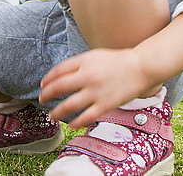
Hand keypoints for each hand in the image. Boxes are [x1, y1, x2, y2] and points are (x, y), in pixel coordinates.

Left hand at [39, 48, 160, 128]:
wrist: (140, 67)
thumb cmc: (118, 61)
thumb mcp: (94, 56)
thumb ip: (78, 64)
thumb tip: (60, 76)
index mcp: (84, 62)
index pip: (58, 71)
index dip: (47, 79)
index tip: (43, 85)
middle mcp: (87, 76)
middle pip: (58, 87)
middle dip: (47, 94)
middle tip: (42, 99)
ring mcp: (96, 92)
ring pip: (68, 105)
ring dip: (56, 112)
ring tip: (51, 115)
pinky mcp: (105, 105)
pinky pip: (85, 117)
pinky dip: (76, 123)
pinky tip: (71, 125)